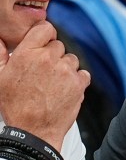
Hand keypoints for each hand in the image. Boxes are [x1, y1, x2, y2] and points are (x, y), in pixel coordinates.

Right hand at [0, 21, 88, 151]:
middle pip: (58, 45)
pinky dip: (77, 79)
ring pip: (71, 59)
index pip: (45, 28)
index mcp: (27, 53)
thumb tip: (0, 40)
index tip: (42, 45)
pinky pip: (83, 73)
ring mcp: (66, 71)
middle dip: (52, 55)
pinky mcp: (79, 84)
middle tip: (43, 72)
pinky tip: (65, 89)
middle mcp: (48, 59)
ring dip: (65, 67)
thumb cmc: (15, 106)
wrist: (34, 130)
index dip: (44, 36)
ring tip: (53, 82)